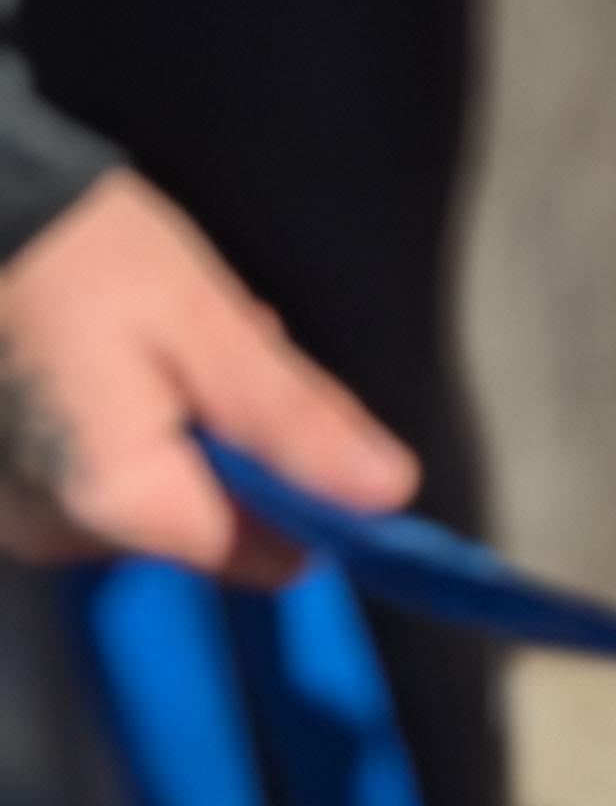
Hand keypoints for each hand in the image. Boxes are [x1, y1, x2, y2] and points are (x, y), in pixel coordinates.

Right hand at [0, 169, 416, 586]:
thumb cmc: (72, 249)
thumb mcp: (201, 320)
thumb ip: (291, 420)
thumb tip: (388, 495)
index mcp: (120, 504)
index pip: (267, 556)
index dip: (297, 496)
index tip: (281, 411)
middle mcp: (59, 533)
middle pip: (206, 523)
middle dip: (229, 447)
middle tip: (202, 348)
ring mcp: (19, 512)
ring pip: (153, 496)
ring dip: (176, 430)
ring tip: (145, 342)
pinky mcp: (2, 484)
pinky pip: (93, 476)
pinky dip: (117, 427)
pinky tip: (100, 360)